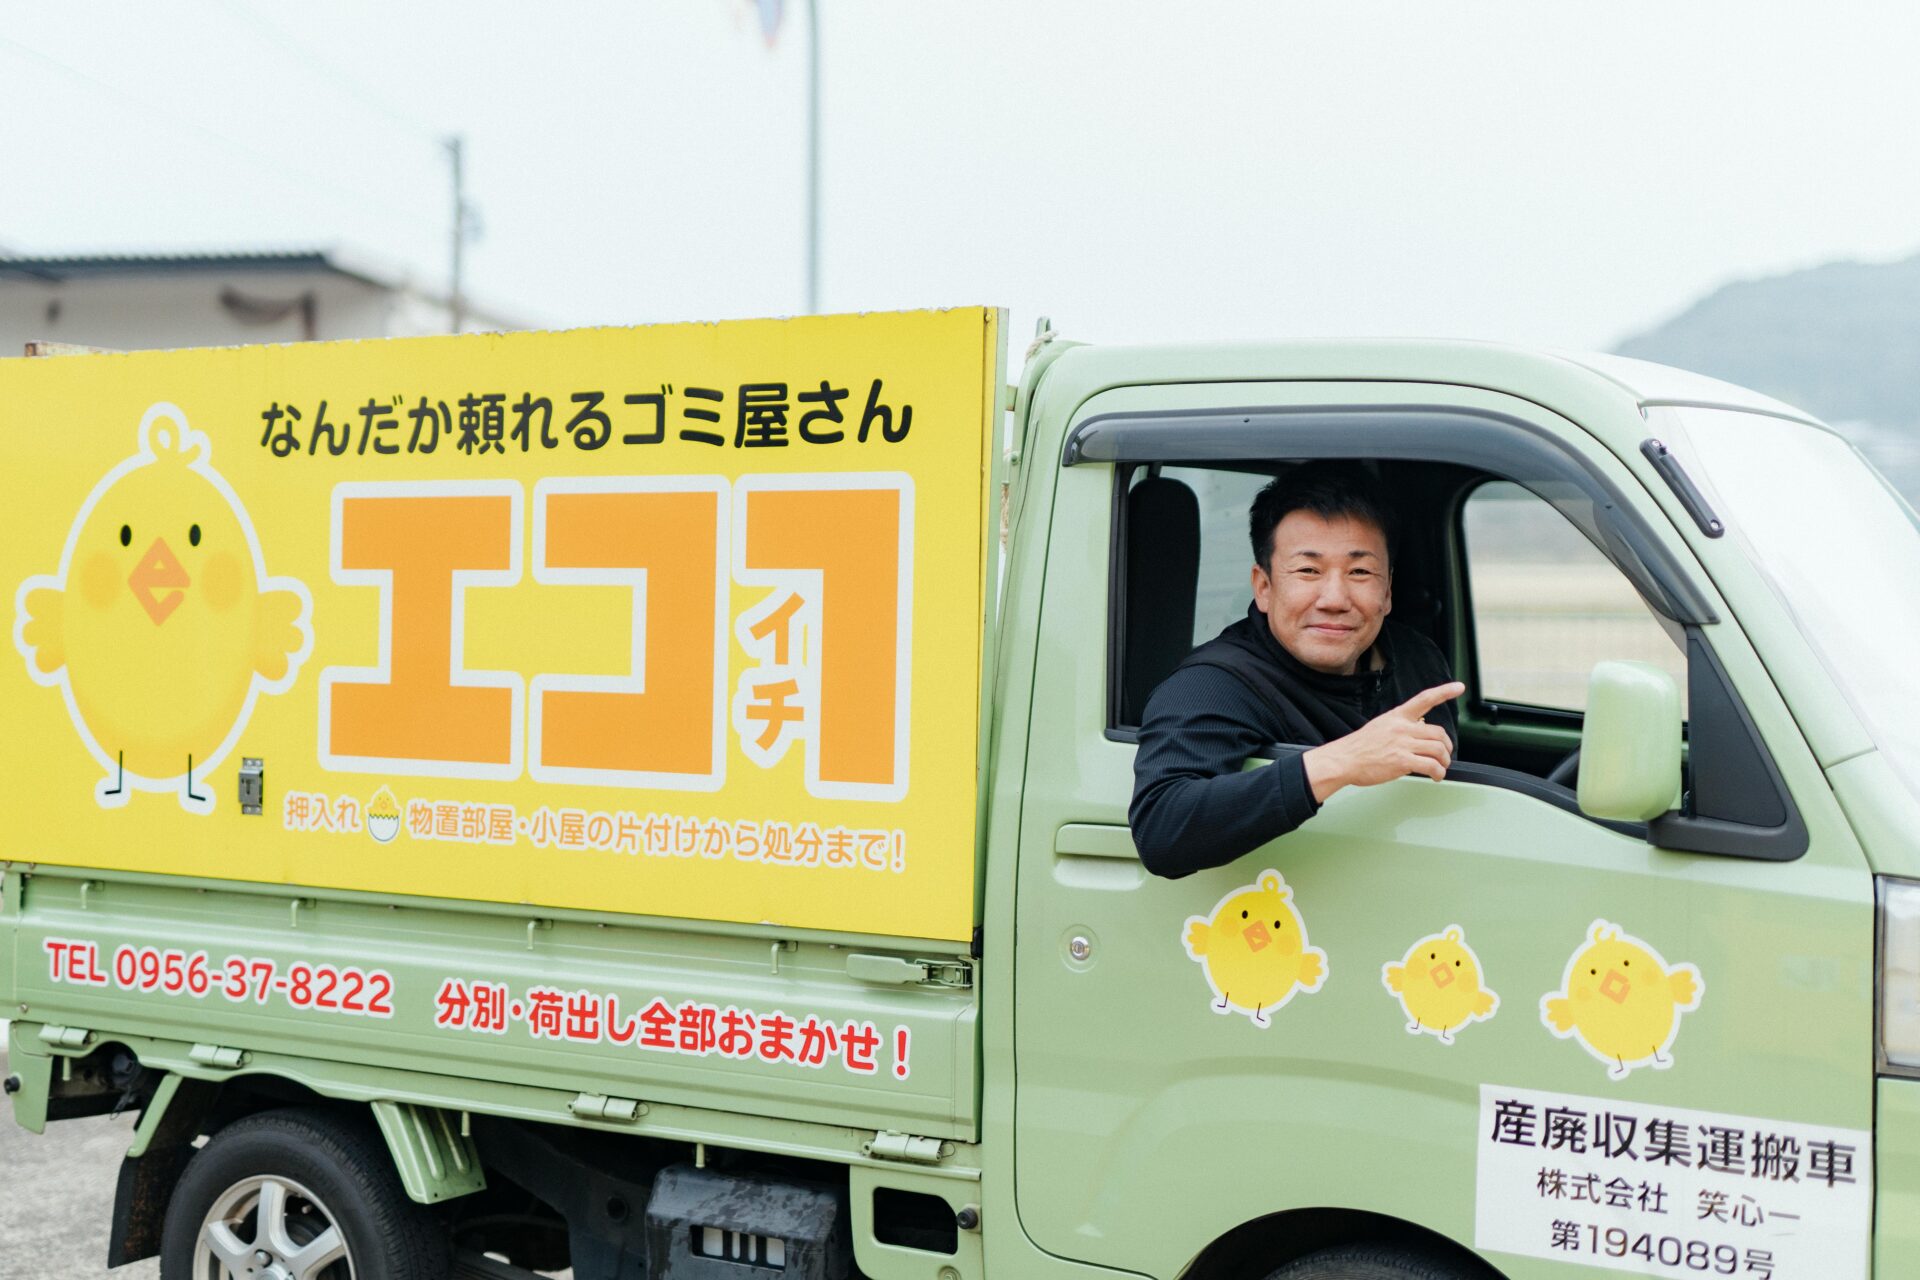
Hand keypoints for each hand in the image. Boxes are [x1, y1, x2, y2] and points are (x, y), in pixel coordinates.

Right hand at [1302, 682, 1463, 803]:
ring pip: (1438, 749)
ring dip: (1445, 761)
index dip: (1444, 692)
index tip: (1458, 687)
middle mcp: (1402, 727)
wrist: (1343, 760)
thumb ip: (1401, 726)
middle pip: (1439, 733)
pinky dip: (1439, 773)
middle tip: (1445, 755)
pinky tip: (1436, 776)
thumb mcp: (1380, 726)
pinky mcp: (1402, 761)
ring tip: (1441, 768)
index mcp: (1397, 716)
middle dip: (1447, 747)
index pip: (1424, 699)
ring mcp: (1403, 744)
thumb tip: (1420, 728)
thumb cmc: (1359, 747)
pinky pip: (1431, 766)